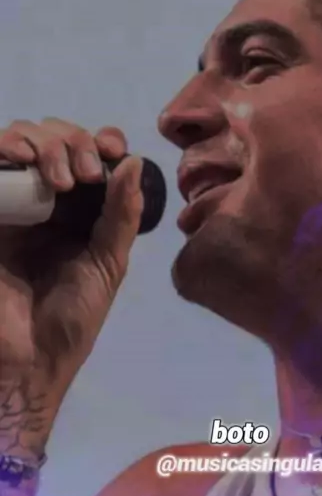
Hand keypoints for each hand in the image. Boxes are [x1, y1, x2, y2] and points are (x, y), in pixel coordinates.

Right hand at [0, 117, 143, 457]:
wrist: (28, 358)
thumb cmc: (71, 318)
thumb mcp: (108, 265)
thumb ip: (120, 214)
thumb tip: (135, 161)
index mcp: (82, 213)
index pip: (91, 155)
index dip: (102, 140)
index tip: (113, 149)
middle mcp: (47, 201)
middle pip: (56, 137)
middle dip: (73, 141)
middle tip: (85, 175)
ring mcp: (14, 203)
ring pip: (22, 140)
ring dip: (44, 142)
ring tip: (60, 178)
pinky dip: (6, 147)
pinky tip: (23, 160)